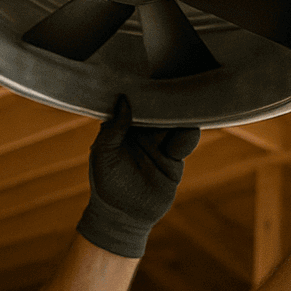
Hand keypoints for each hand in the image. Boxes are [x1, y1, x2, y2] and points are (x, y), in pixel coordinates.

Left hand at [75, 96, 200, 257]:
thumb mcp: (103, 155)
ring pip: (174, 122)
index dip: (140, 90)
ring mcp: (159, 144)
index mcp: (123, 127)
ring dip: (179, 114)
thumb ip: (114, 129)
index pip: (134, 103)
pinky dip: (186, 136)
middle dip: (165, 98)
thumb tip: (124, 99)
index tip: (148, 73)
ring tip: (184, 105)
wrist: (124, 217)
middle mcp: (142, 132)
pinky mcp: (174, 158)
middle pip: (158, 109)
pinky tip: (184, 134)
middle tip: (174, 81)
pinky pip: (184, 141)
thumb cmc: (107, 185)